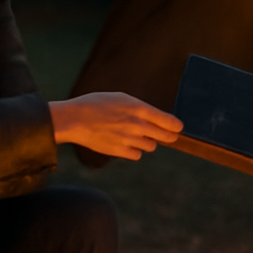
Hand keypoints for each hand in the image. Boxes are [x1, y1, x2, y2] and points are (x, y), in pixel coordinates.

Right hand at [48, 92, 182, 160]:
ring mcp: (129, 139)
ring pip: (151, 146)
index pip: (169, 122)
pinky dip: (134, 150)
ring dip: (147, 142)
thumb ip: (140, 108)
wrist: (74, 119)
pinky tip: (124, 142)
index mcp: (139, 108)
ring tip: (134, 134)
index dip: (176, 126)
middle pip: (165, 137)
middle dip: (168, 136)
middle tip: (169, 135)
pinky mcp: (120, 151)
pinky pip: (137, 155)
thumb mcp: (121, 98)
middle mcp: (137, 125)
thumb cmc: (96, 104)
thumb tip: (156, 117)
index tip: (178, 127)